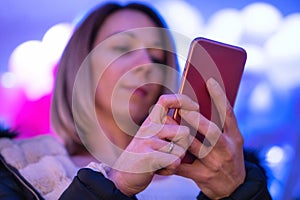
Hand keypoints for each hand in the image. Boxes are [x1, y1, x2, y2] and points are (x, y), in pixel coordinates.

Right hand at [108, 94, 197, 195]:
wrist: (123, 178)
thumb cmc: (145, 158)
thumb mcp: (154, 138)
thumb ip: (169, 128)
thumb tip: (192, 119)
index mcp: (151, 121)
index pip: (166, 100)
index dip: (183, 100)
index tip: (195, 107)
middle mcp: (149, 127)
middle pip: (184, 132)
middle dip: (183, 147)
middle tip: (167, 153)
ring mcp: (148, 141)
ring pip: (181, 149)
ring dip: (176, 160)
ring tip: (161, 161)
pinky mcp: (149, 156)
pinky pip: (175, 162)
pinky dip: (170, 169)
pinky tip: (158, 169)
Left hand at [176, 78, 245, 198]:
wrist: (233, 188)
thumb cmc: (229, 155)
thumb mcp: (233, 140)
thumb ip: (222, 123)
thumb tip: (205, 99)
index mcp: (235, 137)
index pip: (229, 115)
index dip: (220, 97)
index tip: (209, 81)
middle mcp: (226, 150)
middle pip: (211, 132)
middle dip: (196, 119)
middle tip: (182, 107)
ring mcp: (214, 164)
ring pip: (193, 147)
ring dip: (178, 134)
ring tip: (164, 121)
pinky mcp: (202, 176)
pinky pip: (183, 166)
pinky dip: (170, 157)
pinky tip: (160, 147)